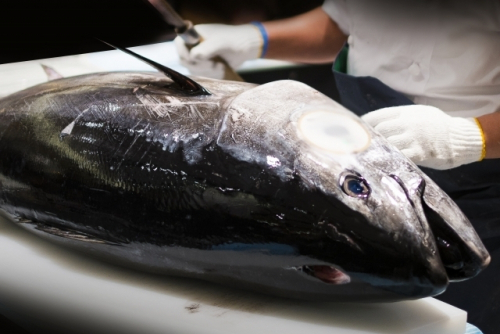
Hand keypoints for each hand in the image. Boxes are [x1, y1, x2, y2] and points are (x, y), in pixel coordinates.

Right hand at [174, 24, 262, 78]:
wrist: (247, 47)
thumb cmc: (234, 39)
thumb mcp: (220, 42)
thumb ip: (206, 49)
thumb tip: (193, 56)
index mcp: (195, 35)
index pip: (179, 43)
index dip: (183, 52)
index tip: (193, 59)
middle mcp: (195, 45)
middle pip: (184, 59)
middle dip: (199, 65)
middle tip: (213, 64)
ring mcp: (200, 56)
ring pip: (193, 69)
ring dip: (207, 70)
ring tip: (220, 66)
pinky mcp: (206, 66)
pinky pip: (202, 74)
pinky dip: (211, 74)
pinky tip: (221, 69)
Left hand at [362, 105, 484, 169]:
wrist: (460, 137)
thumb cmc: (438, 126)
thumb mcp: (419, 114)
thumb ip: (400, 118)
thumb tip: (377, 124)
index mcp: (406, 112)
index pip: (377, 116)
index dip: (364, 124)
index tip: (355, 131)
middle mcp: (407, 123)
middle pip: (378, 131)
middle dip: (368, 139)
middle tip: (358, 147)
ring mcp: (413, 138)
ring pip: (386, 144)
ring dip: (376, 150)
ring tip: (366, 156)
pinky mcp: (419, 153)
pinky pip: (399, 156)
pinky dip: (389, 159)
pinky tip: (381, 163)